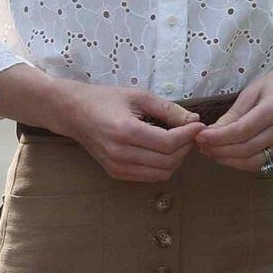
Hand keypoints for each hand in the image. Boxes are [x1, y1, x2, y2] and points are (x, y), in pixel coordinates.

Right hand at [53, 84, 200, 182]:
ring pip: (162, 173)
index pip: (168, 144)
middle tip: (189, 132)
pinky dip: (163, 166)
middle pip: (168, 162)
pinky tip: (163, 150)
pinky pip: (150, 177)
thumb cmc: (106, 99)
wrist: (74, 113)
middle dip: (185, 147)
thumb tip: (195, 122)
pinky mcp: (117, 174)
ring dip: (176, 159)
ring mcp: (118, 167)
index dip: (188, 136)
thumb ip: (169, 109)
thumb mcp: (139, 96)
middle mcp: (121, 154)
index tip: (198, 125)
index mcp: (125, 131)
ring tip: (178, 141)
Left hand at [194, 62, 272, 173]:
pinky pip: (262, 164)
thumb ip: (232, 115)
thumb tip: (210, 133)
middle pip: (246, 149)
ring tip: (211, 152)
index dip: (218, 138)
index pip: (242, 131)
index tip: (199, 137)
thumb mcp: (251, 92)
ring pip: (254, 161)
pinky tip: (229, 155)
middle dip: (220, 150)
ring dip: (229, 160)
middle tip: (201, 146)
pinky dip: (242, 163)